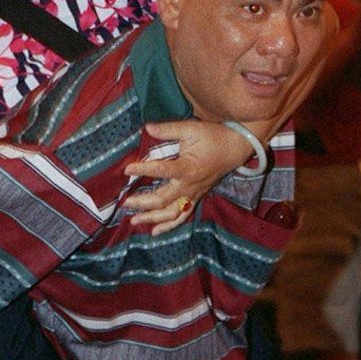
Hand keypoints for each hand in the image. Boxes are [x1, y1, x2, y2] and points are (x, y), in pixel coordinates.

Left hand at [124, 120, 252, 231]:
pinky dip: (169, 226)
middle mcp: (189, 185)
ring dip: (152, 218)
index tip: (127, 170)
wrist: (235, 148)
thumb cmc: (213, 137)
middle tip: (125, 203)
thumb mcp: (191, 129)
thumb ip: (168, 129)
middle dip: (142, 203)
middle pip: (163, 200)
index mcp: (187, 168)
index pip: (161, 171)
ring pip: (172, 213)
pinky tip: (155, 231)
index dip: (143, 170)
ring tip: (134, 221)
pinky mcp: (196, 198)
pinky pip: (183, 216)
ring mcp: (194, 194)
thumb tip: (147, 127)